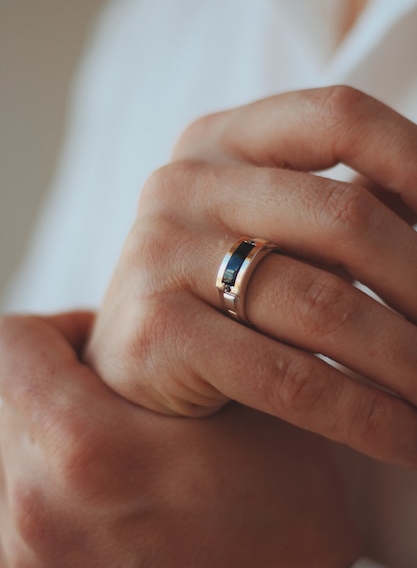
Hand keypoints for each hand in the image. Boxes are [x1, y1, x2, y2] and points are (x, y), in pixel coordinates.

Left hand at [0, 313, 361, 566]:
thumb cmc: (284, 521)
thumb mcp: (249, 415)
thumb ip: (189, 351)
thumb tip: (149, 311)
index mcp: (84, 452)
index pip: (12, 345)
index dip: (55, 329)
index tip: (96, 341)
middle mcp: (34, 513)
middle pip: (6, 398)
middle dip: (60, 383)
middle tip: (121, 394)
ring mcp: (29, 559)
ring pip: (10, 449)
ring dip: (54, 433)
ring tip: (124, 445)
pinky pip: (20, 501)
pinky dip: (54, 481)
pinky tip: (117, 490)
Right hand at [86, 86, 416, 467]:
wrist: (141, 350)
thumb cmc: (226, 281)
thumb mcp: (282, 226)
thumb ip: (352, 206)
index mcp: (221, 139)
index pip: (338, 117)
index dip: (416, 158)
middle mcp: (186, 184)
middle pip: (345, 218)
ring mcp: (162, 253)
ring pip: (324, 306)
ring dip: (407, 360)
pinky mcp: (157, 330)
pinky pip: (287, 377)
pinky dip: (362, 415)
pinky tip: (404, 438)